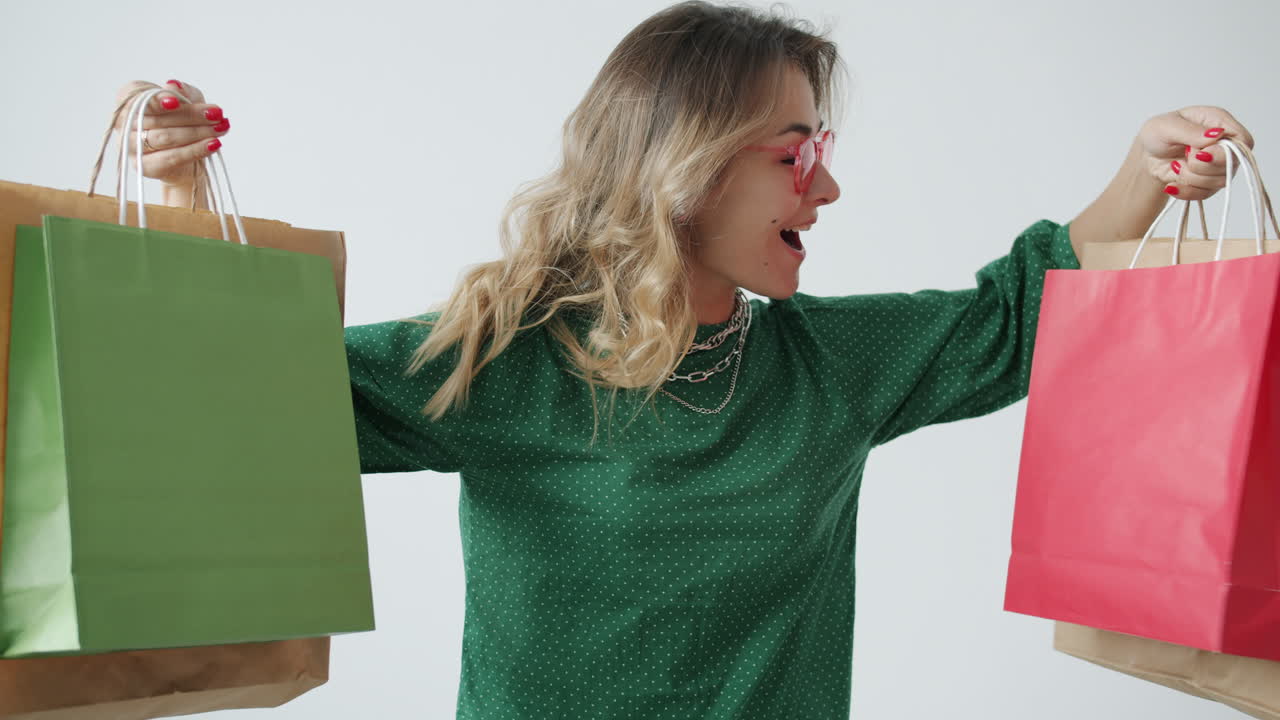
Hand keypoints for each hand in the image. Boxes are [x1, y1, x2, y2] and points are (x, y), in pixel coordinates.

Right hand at [112, 79, 229, 188]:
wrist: (187, 156)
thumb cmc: (184, 121)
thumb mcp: (188, 100)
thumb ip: (182, 91)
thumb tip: (173, 86)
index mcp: (129, 99)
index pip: (138, 96)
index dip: (156, 100)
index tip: (177, 101)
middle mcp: (124, 122)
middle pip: (157, 118)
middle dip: (191, 116)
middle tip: (217, 115)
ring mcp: (131, 145)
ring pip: (164, 137)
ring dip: (197, 132)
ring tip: (220, 128)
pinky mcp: (144, 166)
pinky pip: (171, 158)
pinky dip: (195, 150)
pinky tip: (213, 144)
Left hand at [1136, 106, 1254, 201]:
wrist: (1147, 156)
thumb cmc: (1158, 134)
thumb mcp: (1165, 126)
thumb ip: (1190, 131)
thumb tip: (1216, 134)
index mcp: (1219, 122)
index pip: (1243, 140)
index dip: (1225, 152)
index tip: (1199, 153)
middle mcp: (1224, 144)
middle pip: (1232, 164)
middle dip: (1203, 166)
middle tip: (1185, 156)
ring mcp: (1219, 165)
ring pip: (1220, 181)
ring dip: (1192, 178)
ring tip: (1176, 166)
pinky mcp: (1209, 182)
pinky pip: (1205, 194)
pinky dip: (1186, 190)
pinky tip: (1173, 184)